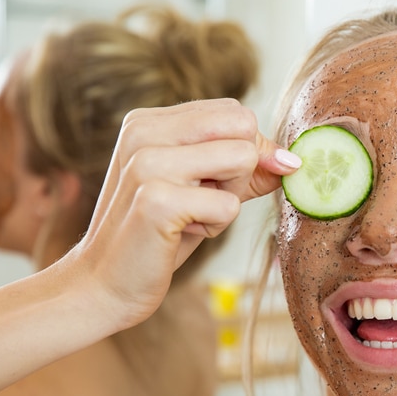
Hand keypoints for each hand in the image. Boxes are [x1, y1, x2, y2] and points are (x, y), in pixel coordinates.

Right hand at [70, 98, 299, 329]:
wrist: (104, 283)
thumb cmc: (158, 235)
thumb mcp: (201, 189)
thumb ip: (243, 168)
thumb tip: (292, 160)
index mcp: (149, 121)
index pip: (234, 112)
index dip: (246, 149)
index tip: (218, 183)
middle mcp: (144, 132)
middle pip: (244, 127)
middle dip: (243, 170)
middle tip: (206, 199)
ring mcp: (148, 163)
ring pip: (244, 159)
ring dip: (231, 199)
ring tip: (193, 216)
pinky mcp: (157, 200)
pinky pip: (230, 204)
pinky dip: (217, 226)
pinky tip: (182, 234)